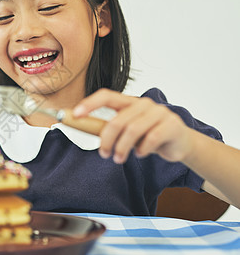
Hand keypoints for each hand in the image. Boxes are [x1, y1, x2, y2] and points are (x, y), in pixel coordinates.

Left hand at [73, 89, 192, 163]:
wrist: (179, 143)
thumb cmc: (147, 136)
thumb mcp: (126, 131)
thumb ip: (108, 127)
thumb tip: (80, 126)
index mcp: (129, 102)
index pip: (106, 96)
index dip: (90, 103)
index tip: (76, 114)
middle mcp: (143, 104)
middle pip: (118, 120)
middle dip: (107, 140)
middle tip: (104, 154)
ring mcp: (159, 113)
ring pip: (133, 130)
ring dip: (122, 148)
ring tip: (118, 159)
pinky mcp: (172, 125)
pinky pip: (151, 138)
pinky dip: (142, 150)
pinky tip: (140, 154)